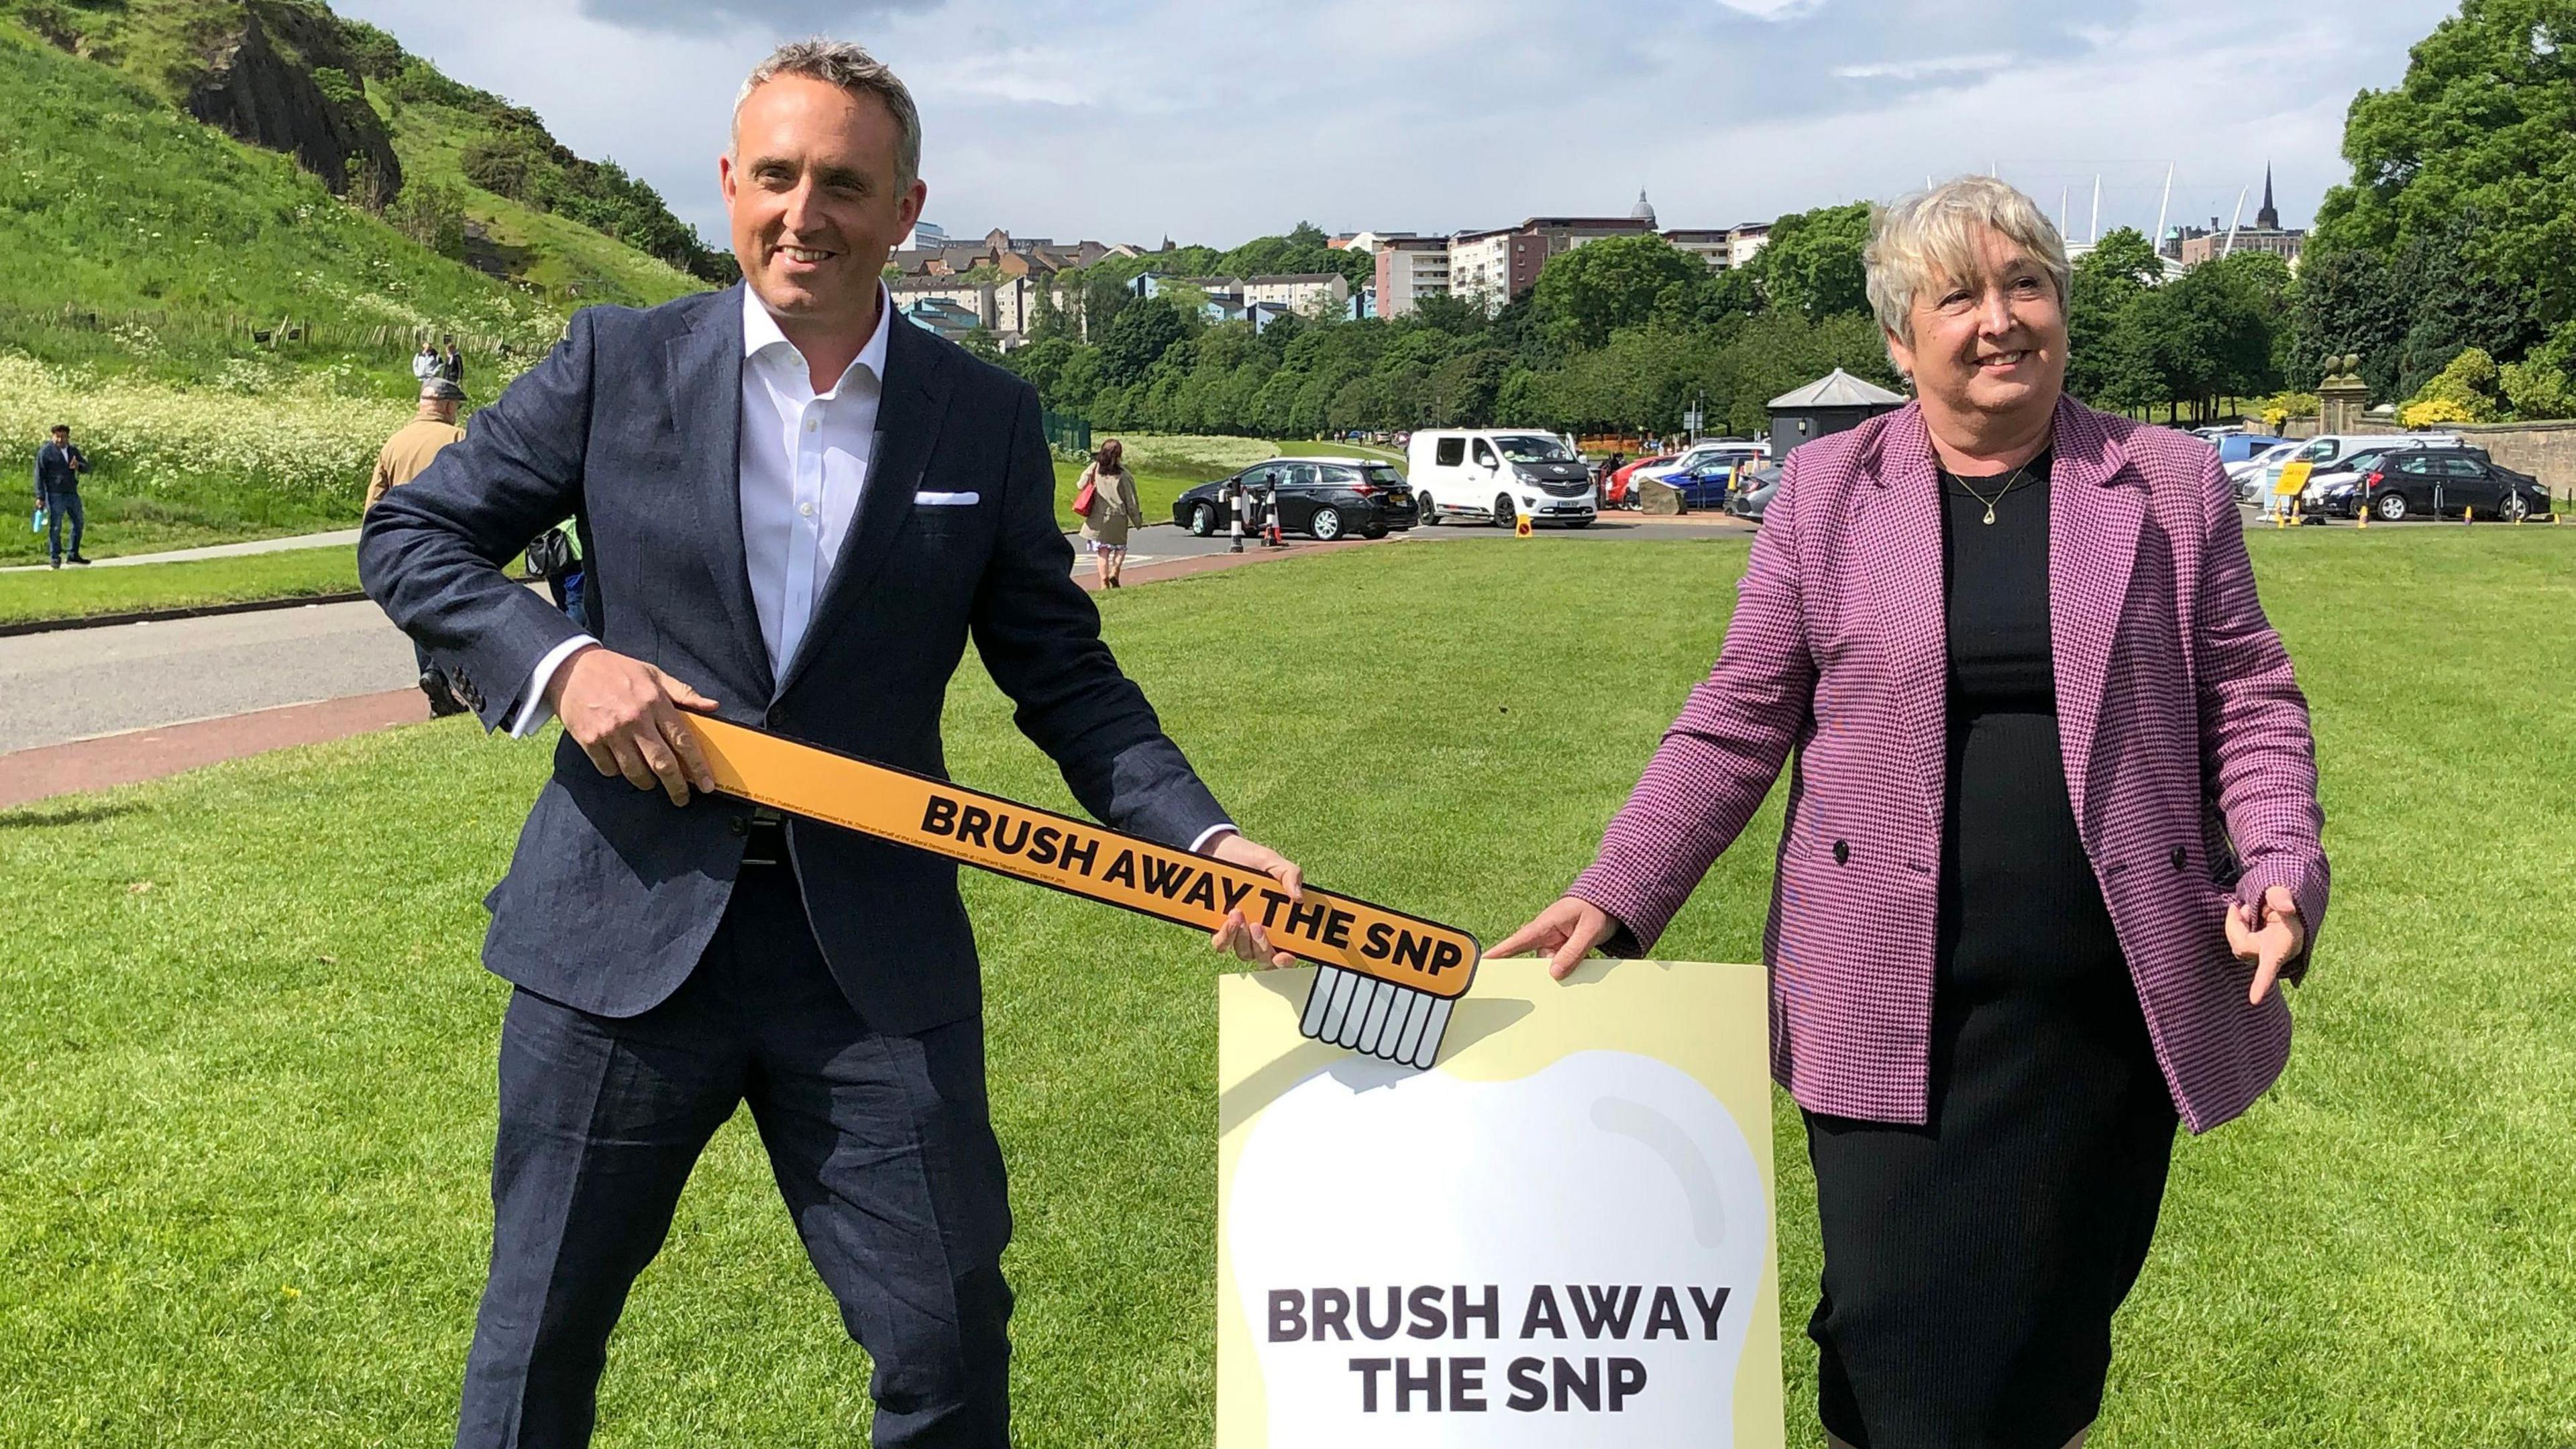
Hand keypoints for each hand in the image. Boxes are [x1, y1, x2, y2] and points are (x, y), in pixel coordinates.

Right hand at [546, 645, 717, 805]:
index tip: (706, 784)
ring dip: (648, 782)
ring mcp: (610, 731)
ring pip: (636, 772)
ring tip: (652, 781)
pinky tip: (623, 766)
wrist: (571, 668)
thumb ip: (683, 692)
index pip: (683, 741)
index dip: (698, 766)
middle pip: (662, 763)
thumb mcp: (654, 674)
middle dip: (676, 786)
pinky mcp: (589, 740)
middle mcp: (634, 719)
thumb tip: (713, 706)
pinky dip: (619, 773)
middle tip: (682, 798)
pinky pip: (610, 769)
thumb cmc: (618, 671)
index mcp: (655, 702)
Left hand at [1201, 831, 1302, 968]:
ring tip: (1238, 912)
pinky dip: (1225, 936)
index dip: (1286, 960)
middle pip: (1264, 958)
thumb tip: (1299, 897)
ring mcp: (1239, 934)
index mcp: (1279, 922)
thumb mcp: (1273, 862)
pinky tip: (1228, 919)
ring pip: (1243, 953)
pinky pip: (1221, 945)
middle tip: (1257, 925)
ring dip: (1242, 938)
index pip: (1286, 952)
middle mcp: (1259, 934)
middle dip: (1263, 947)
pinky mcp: (1219, 929)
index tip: (1285, 955)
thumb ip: (1290, 874)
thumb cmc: (1251, 859)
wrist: (1219, 849)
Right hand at [1493, 896, 1618, 980]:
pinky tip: (1586, 960)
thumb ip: (1573, 952)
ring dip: (1568, 968)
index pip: (1518, 941)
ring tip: (1586, 956)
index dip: (1500, 952)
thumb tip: (1554, 973)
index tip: (1483, 962)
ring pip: (1553, 965)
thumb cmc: (1596, 909)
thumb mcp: (1588, 931)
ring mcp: (1554, 942)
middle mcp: (1545, 935)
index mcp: (1545, 925)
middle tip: (1567, 965)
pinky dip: (1573, 966)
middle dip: (1552, 969)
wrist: (1609, 901)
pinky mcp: (1562, 948)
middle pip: (1539, 961)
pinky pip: (1563, 963)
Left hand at [2225, 884, 2304, 1004]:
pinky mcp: (2249, 953)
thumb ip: (2282, 899)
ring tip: (2247, 911)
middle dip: (2235, 925)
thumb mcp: (2283, 894)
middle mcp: (2271, 955)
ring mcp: (2259, 956)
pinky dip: (2235, 926)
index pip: (2270, 965)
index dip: (2262, 982)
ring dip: (2236, 924)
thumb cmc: (2283, 902)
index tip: (2254, 999)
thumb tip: (2287, 908)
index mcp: (2283, 945)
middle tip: (2238, 906)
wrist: (2282, 907)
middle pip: (2241, 946)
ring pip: (2237, 943)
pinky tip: (2243, 916)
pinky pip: (2235, 941)